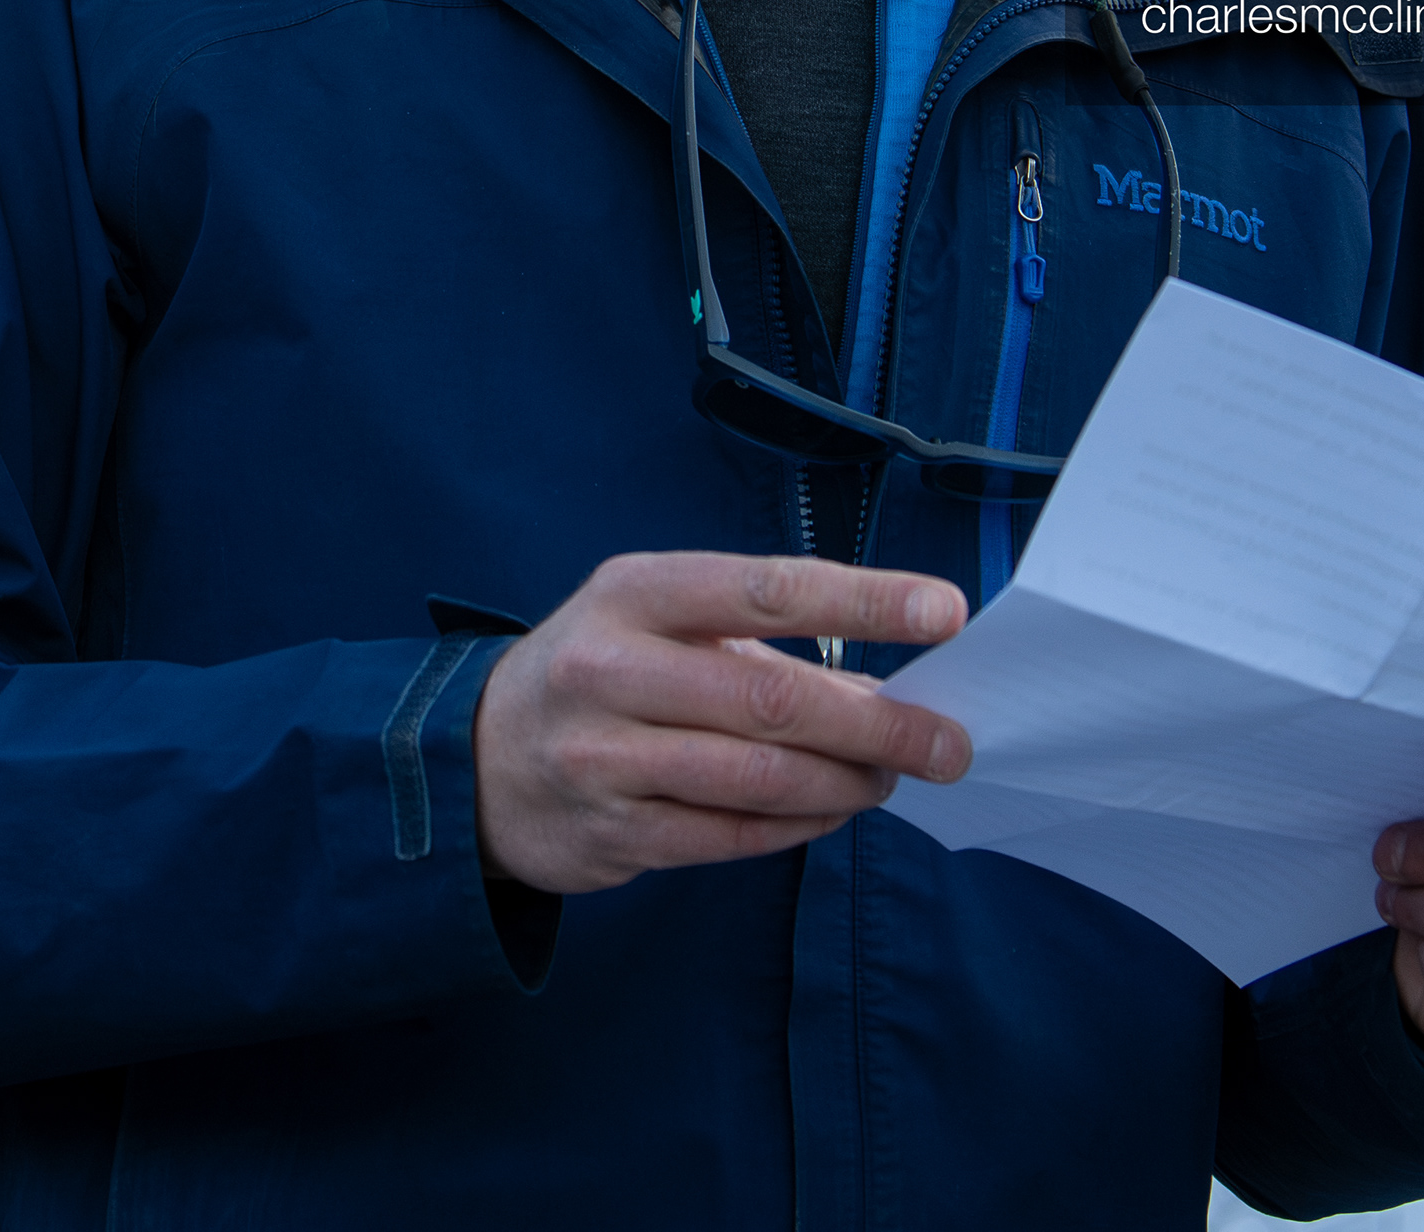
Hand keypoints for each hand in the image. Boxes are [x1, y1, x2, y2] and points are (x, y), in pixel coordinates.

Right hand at [472, 553, 970, 894]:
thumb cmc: (600, 674)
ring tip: (892, 779)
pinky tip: (833, 811)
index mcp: (633, 593)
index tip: (945, 611)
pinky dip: (801, 824)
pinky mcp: (613, 833)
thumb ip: (757, 643)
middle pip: (775, 699)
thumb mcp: (655, 623)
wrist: (476, 760)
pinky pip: (734, 834)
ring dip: (847, 782)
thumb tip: (886, 688)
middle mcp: (612, 669)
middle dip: (879, 725)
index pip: (767, 588)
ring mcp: (606, 757)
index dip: (864, 599)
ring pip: (761, 777)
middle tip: (947, 743)